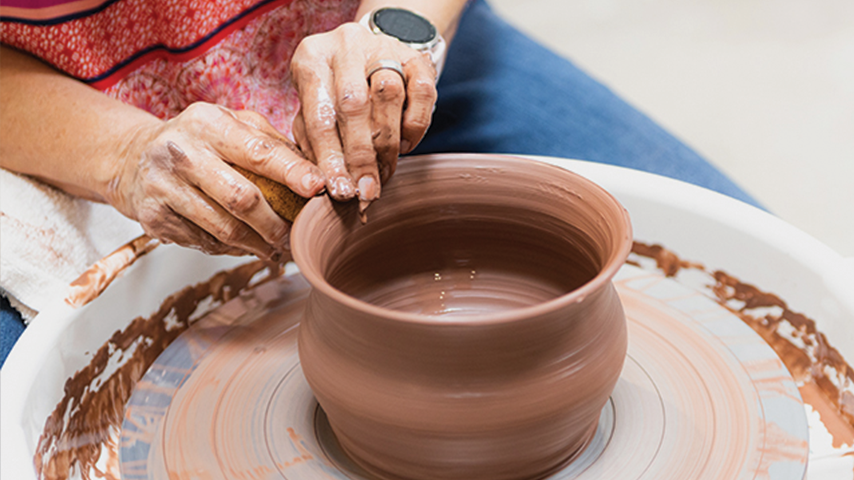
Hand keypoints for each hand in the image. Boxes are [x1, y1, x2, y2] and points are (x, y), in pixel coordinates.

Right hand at [106, 102, 324, 259]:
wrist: (133, 157)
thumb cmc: (197, 141)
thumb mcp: (230, 124)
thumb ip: (270, 141)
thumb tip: (315, 168)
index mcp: (207, 123)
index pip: (258, 151)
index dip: (292, 172)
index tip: (318, 188)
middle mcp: (181, 153)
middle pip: (241, 199)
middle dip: (276, 223)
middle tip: (296, 233)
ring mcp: (163, 188)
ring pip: (224, 229)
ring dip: (258, 244)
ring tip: (277, 247)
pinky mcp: (154, 219)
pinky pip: (205, 243)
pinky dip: (232, 249)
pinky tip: (245, 245)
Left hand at [290, 22, 437, 208]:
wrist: (371, 54)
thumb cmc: (334, 92)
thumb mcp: (315, 111)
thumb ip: (314, 144)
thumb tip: (322, 183)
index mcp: (311, 59)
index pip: (319, 115)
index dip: (331, 158)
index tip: (340, 191)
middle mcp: (345, 45)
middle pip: (354, 105)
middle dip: (362, 156)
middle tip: (367, 191)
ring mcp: (383, 47)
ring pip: (390, 96)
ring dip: (388, 144)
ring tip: (384, 173)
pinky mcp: (416, 57)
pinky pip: (423, 94)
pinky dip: (415, 127)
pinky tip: (404, 146)